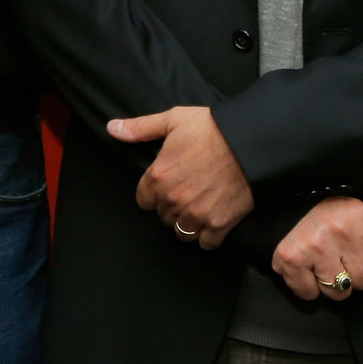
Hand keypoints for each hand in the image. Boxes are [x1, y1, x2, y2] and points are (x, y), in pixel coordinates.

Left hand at [110, 106, 252, 247]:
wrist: (251, 142)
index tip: (165, 187)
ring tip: (197, 210)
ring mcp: (196, 214)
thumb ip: (140, 128)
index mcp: (158, 176)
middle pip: (163, 217)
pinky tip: (213, 222)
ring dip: (187, 224)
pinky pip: (206, 243)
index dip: (153, 194)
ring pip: (181, 233)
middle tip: (186, 195)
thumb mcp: (172, 120)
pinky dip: (208, 237)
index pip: (143, 200)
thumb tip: (112, 128)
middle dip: (171, 208)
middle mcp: (173, 199)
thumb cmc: (211, 128)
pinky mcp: (220, 225)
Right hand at [272, 196, 362, 299]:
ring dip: (332, 284)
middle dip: (354, 274)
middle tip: (339, 257)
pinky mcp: (290, 259)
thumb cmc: (329, 214)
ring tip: (323, 264)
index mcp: (359, 217)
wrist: (285, 201)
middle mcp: (337, 230)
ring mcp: (313, 246)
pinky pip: (309, 294)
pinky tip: (306, 270)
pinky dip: (307, 288)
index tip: (361, 249)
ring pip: (339, 292)